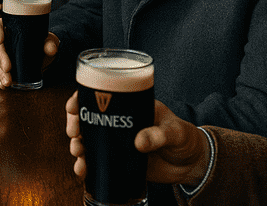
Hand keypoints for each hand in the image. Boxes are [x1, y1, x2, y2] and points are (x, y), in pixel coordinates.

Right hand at [0, 18, 57, 88]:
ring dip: (0, 73)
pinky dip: (0, 80)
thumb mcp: (48, 40)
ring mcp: (2, 55)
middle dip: (1, 59)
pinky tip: (4, 85)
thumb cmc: (43, 42)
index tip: (0, 39)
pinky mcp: (3, 67)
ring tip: (7, 81)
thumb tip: (52, 49)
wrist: (43, 54)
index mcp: (10, 29)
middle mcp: (3, 42)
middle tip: (7, 68)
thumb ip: (50, 43)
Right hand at [65, 93, 210, 185]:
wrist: (192, 165)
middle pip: (87, 118)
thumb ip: (158, 135)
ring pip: (88, 140)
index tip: (73, 107)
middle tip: (74, 134)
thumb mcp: (175, 131)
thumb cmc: (185, 138)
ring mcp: (117, 142)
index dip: (82, 98)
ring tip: (79, 155)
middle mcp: (119, 122)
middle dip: (74, 124)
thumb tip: (139, 142)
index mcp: (131, 106)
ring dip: (78, 146)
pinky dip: (86, 166)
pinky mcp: (119, 160)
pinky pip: (96, 161)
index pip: (101, 95)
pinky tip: (83, 171)